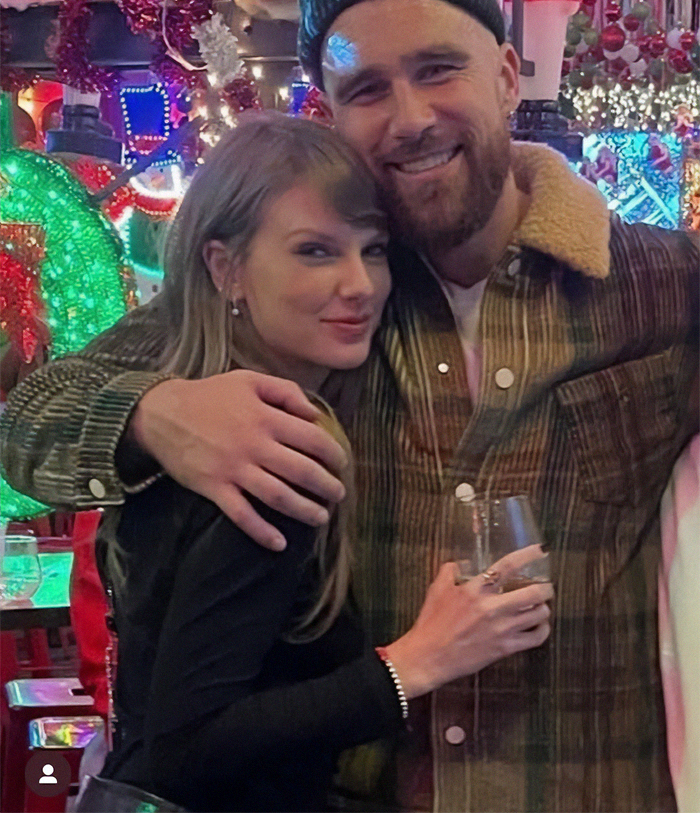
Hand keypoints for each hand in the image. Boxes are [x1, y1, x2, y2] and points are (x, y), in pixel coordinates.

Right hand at [128, 370, 347, 549]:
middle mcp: (254, 445)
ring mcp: (234, 469)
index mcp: (265, 417)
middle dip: (326, 486)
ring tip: (321, 517)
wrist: (161, 413)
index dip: (332, 453)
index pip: (312, 438)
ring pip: (278, 495)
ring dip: (304, 510)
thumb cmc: (209, 395)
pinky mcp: (214, 488)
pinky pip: (241, 515)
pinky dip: (261, 532)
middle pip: (301, 471)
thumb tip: (313, 414)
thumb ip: (286, 391)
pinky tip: (279, 543)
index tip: (341, 463)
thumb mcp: (249, 380)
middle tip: (339, 494)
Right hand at [384, 545, 552, 697]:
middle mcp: (492, 607)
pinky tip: (539, 627)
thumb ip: (449, 572)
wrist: (429, 657)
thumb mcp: (436, 591)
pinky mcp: (505, 648)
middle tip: (545, 587)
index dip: (528, 555)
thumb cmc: (431, 624)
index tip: (541, 550)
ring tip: (540, 606)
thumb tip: (459, 563)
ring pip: (539, 615)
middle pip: (534, 593)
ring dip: (543, 608)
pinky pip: (535, 638)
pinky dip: (542, 630)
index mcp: (475, 590)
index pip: (507, 566)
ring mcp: (501, 629)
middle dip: (546, 588)